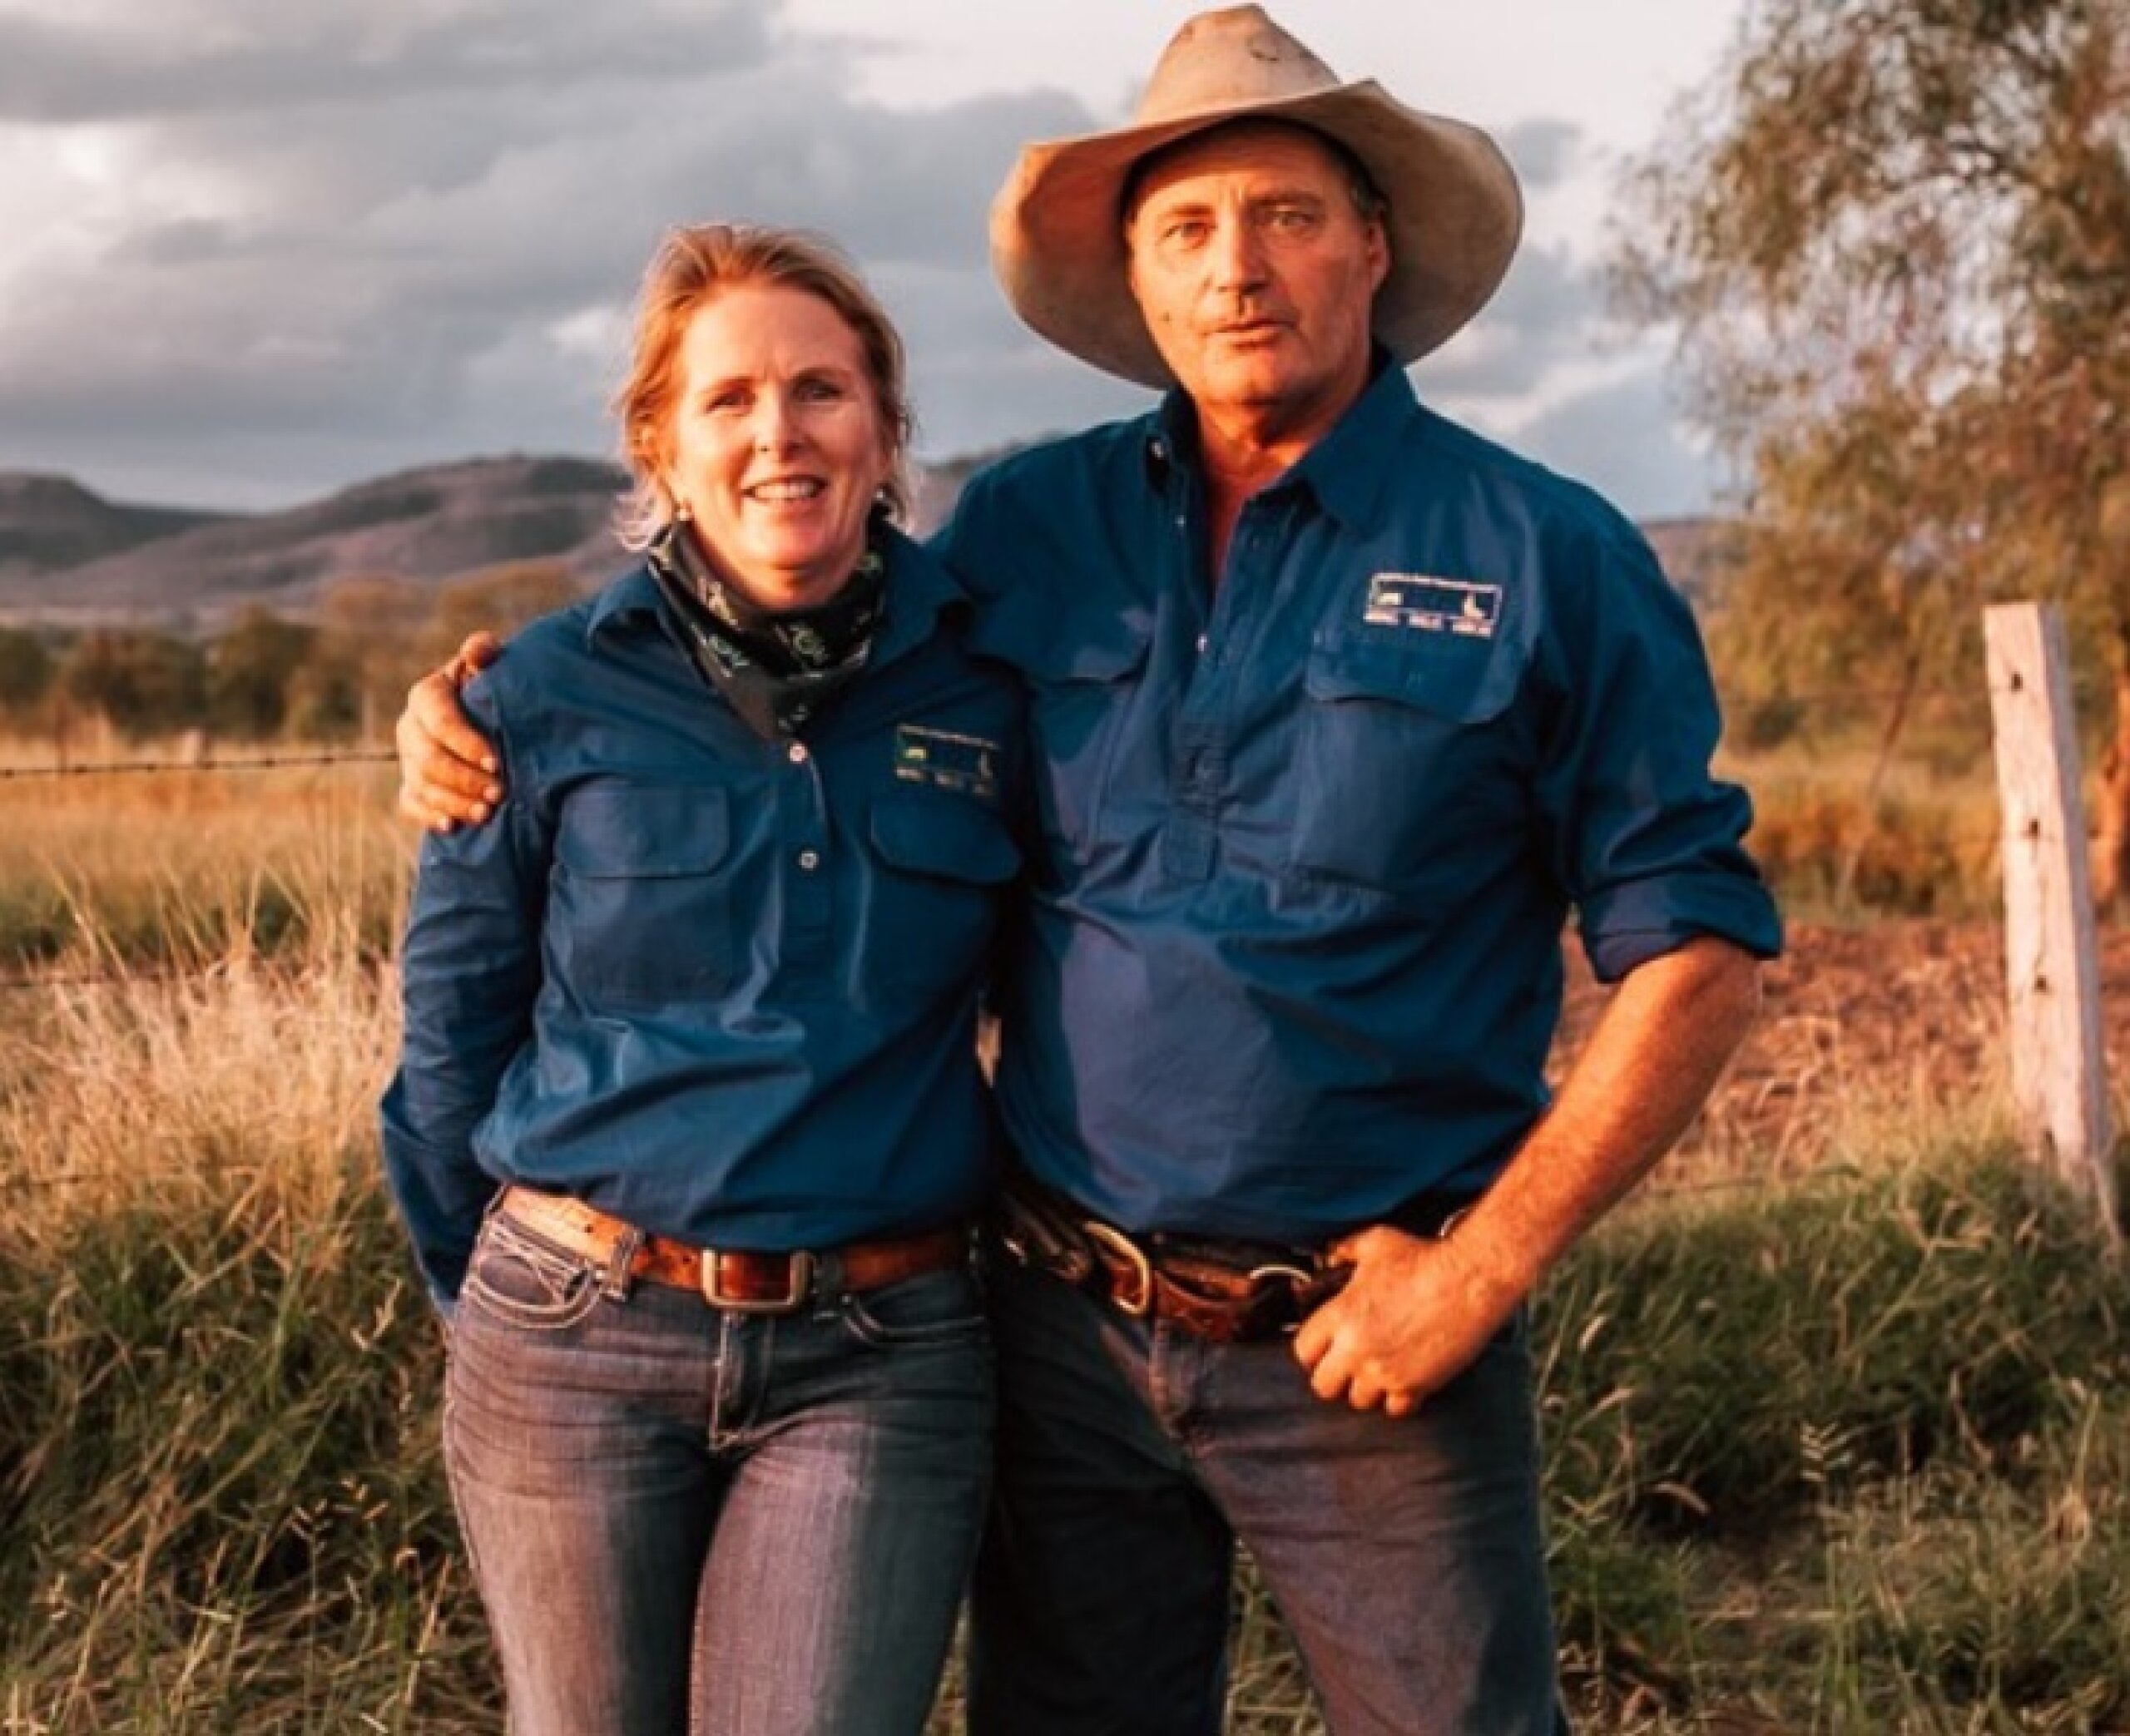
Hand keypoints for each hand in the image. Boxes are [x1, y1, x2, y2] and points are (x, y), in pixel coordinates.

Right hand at [396, 632, 505, 830]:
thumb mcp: (492, 665)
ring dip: (454, 802)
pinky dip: (429, 816)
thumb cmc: (493, 686)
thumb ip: (485, 653)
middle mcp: (410, 727)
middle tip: (499, 793)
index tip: (496, 762)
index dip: (466, 743)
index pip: (440, 721)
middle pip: (429, 759)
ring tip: (487, 813)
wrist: (489, 713)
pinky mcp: (411, 784)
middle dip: (464, 779)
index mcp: (427, 695)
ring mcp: (408, 758)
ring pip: (422, 785)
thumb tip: (477, 650)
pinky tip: (452, 827)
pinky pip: (411, 804)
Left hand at [1290, 1225, 1517, 1417]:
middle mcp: (1357, 1348)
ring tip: (1377, 1371)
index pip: (1303, 1351)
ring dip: (1365, 1388)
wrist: (1469, 1279)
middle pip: (1324, 1385)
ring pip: (1359, 1401)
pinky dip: (1397, 1399)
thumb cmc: (1424, 1257)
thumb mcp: (1375, 1242)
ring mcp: (1385, 1371)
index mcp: (1341, 1314)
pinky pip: (1395, 1410)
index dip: (1311, 1351)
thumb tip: (1328, 1256)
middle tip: (1346, 1366)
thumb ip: (1343, 1250)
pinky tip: (1403, 1380)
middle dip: (1333, 1376)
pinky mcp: (1415, 1386)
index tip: (1322, 1349)